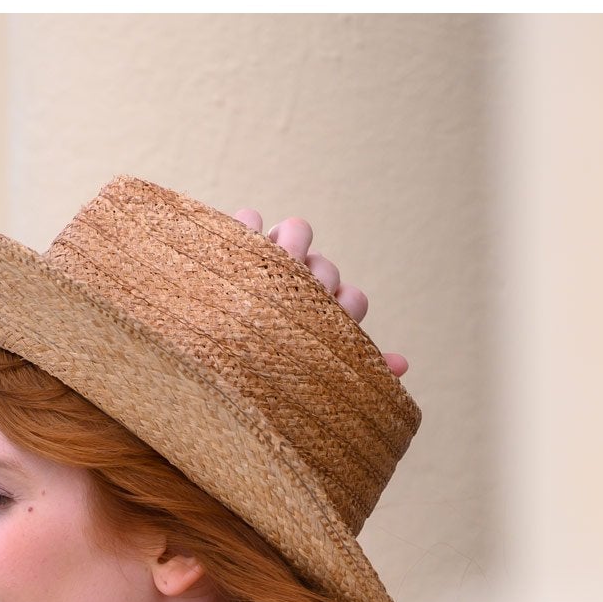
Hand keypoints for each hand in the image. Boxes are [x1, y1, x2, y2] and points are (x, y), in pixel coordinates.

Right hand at [231, 210, 408, 376]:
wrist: (199, 374)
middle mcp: (301, 286)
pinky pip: (249, 219)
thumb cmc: (257, 379)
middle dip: (316, 279)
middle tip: (293, 300)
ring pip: (297, 231)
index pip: (352, 300)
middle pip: (326, 265)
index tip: (329, 320)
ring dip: (291, 245)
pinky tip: (239, 255)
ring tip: (273, 268)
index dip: (345, 307)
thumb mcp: (309, 382)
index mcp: (322, 317)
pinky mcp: (236, 244)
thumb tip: (403, 364)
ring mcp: (272, 262)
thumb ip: (357, 372)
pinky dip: (247, 228)